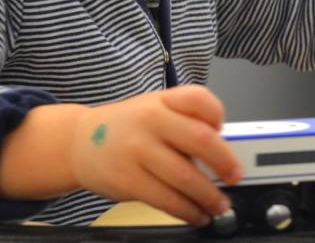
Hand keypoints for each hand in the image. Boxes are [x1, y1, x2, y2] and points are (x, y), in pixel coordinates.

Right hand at [69, 85, 241, 226]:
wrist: (79, 142)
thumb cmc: (126, 126)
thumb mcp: (154, 107)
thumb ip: (184, 121)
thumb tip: (221, 150)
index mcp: (161, 100)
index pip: (198, 99)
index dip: (218, 115)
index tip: (226, 132)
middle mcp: (150, 121)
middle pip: (200, 139)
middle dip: (225, 162)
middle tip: (235, 176)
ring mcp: (137, 151)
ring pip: (185, 177)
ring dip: (209, 196)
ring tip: (220, 205)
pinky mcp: (128, 181)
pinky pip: (166, 199)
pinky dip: (187, 211)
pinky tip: (196, 214)